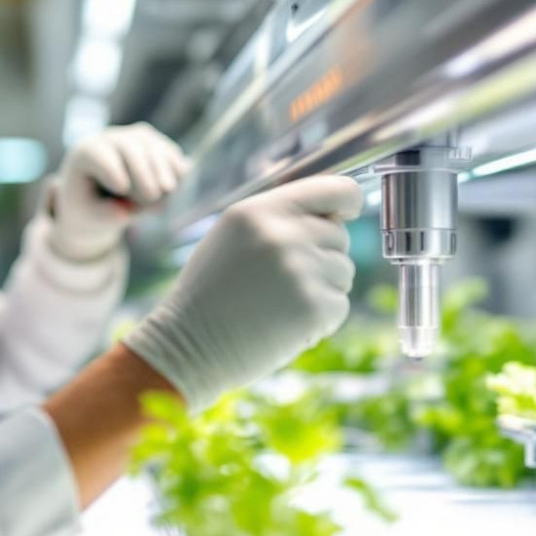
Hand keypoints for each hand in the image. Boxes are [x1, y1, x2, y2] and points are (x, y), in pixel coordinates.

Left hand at [48, 122, 190, 260]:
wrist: (100, 201)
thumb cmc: (89, 208)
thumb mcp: (90, 217)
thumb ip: (104, 215)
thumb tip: (125, 213)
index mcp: (85, 154)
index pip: (96, 154)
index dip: (111, 168)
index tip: (122, 189)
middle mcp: (109, 140)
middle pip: (128, 145)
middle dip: (143, 169)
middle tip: (153, 195)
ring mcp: (133, 139)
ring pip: (151, 144)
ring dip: (163, 166)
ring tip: (168, 191)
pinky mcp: (154, 146)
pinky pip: (167, 150)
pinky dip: (175, 166)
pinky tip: (179, 183)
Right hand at [122, 175, 362, 409]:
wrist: (187, 346)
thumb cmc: (209, 294)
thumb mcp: (232, 236)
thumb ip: (278, 218)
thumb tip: (335, 214)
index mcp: (260, 210)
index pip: (334, 189)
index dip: (348, 202)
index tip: (348, 213)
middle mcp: (283, 234)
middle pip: (340, 236)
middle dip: (323, 257)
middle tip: (284, 281)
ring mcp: (300, 270)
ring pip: (344, 272)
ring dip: (322, 290)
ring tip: (279, 304)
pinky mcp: (313, 307)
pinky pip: (340, 306)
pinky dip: (321, 319)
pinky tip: (284, 325)